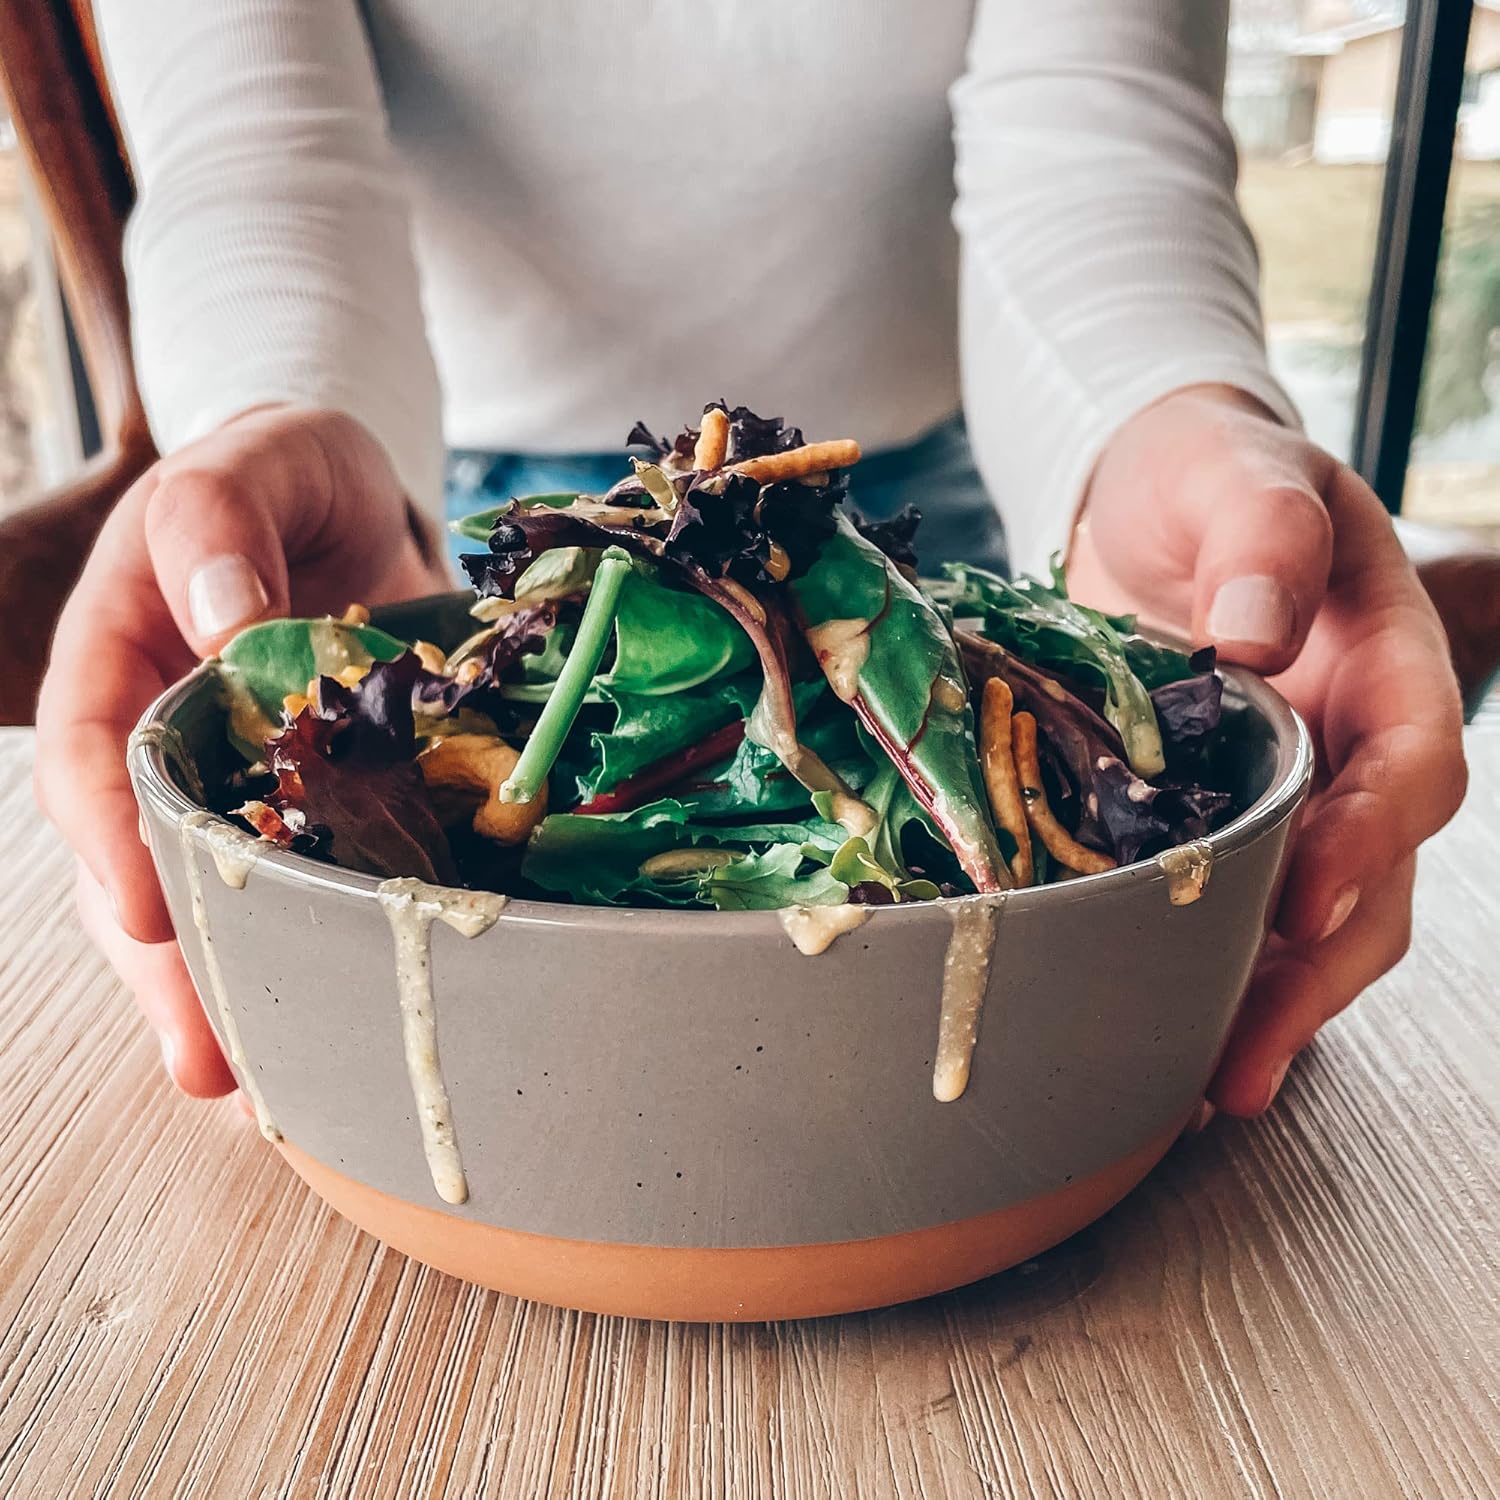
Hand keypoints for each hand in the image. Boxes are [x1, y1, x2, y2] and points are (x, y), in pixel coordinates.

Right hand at [34, 407, 448, 1095]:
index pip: (93, 760)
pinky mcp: (313, 803)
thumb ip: (220, 521)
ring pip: (209, 901)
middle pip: (141, 865)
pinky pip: (298, 886)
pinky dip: (314, 954)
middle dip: (167, 970)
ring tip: (270, 1095)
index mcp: (119, 657)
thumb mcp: (253, 461)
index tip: (138, 915)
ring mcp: (235, 780)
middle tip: (208, 1067)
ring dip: (234, 995)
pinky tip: (340, 1032)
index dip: (109, 840)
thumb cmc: (286, 470)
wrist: (351, 498)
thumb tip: (229, 614)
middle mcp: (163, 737)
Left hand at [1068, 385, 1466, 1115]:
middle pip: (1372, 877)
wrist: (1145, 494)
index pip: (1410, 764)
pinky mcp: (1217, 808)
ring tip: (1209, 1084)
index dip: (1373, 840)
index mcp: (1382, 658)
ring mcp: (1289, 785)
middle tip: (1245, 1059)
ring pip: (1313, 915)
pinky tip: (1169, 1031)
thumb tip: (1257, 631)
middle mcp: (1349, 740)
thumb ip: (1262, 530)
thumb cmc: (1203, 470)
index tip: (1311, 902)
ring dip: (1269, 1001)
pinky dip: (1212, 968)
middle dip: (1317, 974)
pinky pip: (1239, 900)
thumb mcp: (1235, 470)